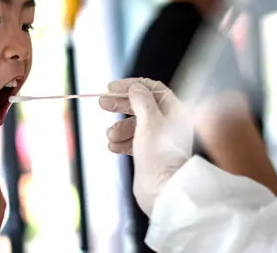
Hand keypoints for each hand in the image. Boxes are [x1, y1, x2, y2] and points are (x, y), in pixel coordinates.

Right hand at [99, 78, 193, 214]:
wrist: (161, 191)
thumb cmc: (159, 155)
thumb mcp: (149, 120)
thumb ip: (141, 100)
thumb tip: (135, 87)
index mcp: (175, 111)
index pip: (152, 89)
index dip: (131, 85)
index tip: (112, 87)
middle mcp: (168, 123)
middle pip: (141, 105)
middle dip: (120, 104)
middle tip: (101, 103)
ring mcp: (159, 140)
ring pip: (134, 125)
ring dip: (119, 128)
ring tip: (111, 136)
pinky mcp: (149, 154)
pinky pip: (132, 141)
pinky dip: (121, 142)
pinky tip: (113, 147)